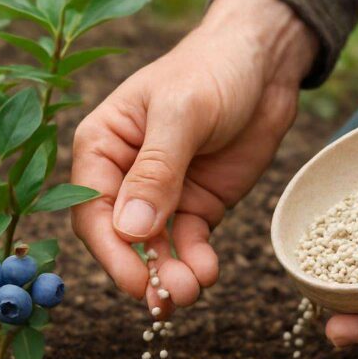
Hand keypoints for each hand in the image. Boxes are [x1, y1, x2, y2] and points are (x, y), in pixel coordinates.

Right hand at [71, 0, 317, 313]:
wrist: (266, 61)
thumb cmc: (213, 68)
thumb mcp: (183, 113)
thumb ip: (156, 170)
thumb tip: (130, 228)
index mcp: (103, 145)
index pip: (91, 208)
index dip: (109, 250)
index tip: (135, 280)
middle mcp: (125, 175)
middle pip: (121, 238)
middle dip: (142, 270)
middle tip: (170, 296)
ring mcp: (162, 194)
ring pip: (155, 249)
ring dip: (170, 275)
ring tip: (193, 289)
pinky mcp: (197, 205)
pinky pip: (189, 244)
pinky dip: (196, 262)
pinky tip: (207, 271)